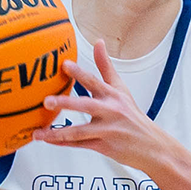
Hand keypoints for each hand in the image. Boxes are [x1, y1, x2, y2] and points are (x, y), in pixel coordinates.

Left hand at [31, 39, 174, 169]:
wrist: (151, 145)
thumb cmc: (132, 116)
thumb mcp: (121, 89)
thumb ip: (106, 66)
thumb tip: (98, 42)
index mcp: (113, 96)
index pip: (94, 81)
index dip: (79, 73)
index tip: (64, 65)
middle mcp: (110, 111)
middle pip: (86, 106)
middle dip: (66, 103)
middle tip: (47, 101)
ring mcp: (106, 130)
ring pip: (79, 131)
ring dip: (57, 132)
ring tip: (39, 132)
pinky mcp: (103, 147)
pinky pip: (79, 145)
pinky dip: (62, 143)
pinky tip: (47, 139)